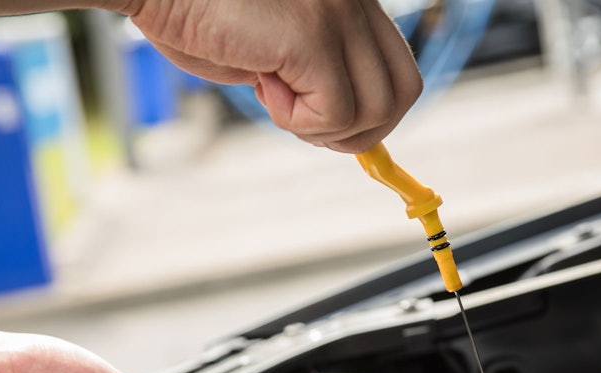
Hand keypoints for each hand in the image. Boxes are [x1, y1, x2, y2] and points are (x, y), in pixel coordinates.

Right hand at [125, 0, 422, 152]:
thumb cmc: (197, 12)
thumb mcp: (273, 49)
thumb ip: (315, 74)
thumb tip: (341, 123)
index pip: (399, 70)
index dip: (371, 113)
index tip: (326, 123)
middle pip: (403, 93)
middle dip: (358, 131)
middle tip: (303, 121)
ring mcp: (339, 13)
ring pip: (376, 111)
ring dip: (322, 127)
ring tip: (275, 95)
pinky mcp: (314, 34)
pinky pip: (336, 113)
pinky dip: (298, 122)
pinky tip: (263, 87)